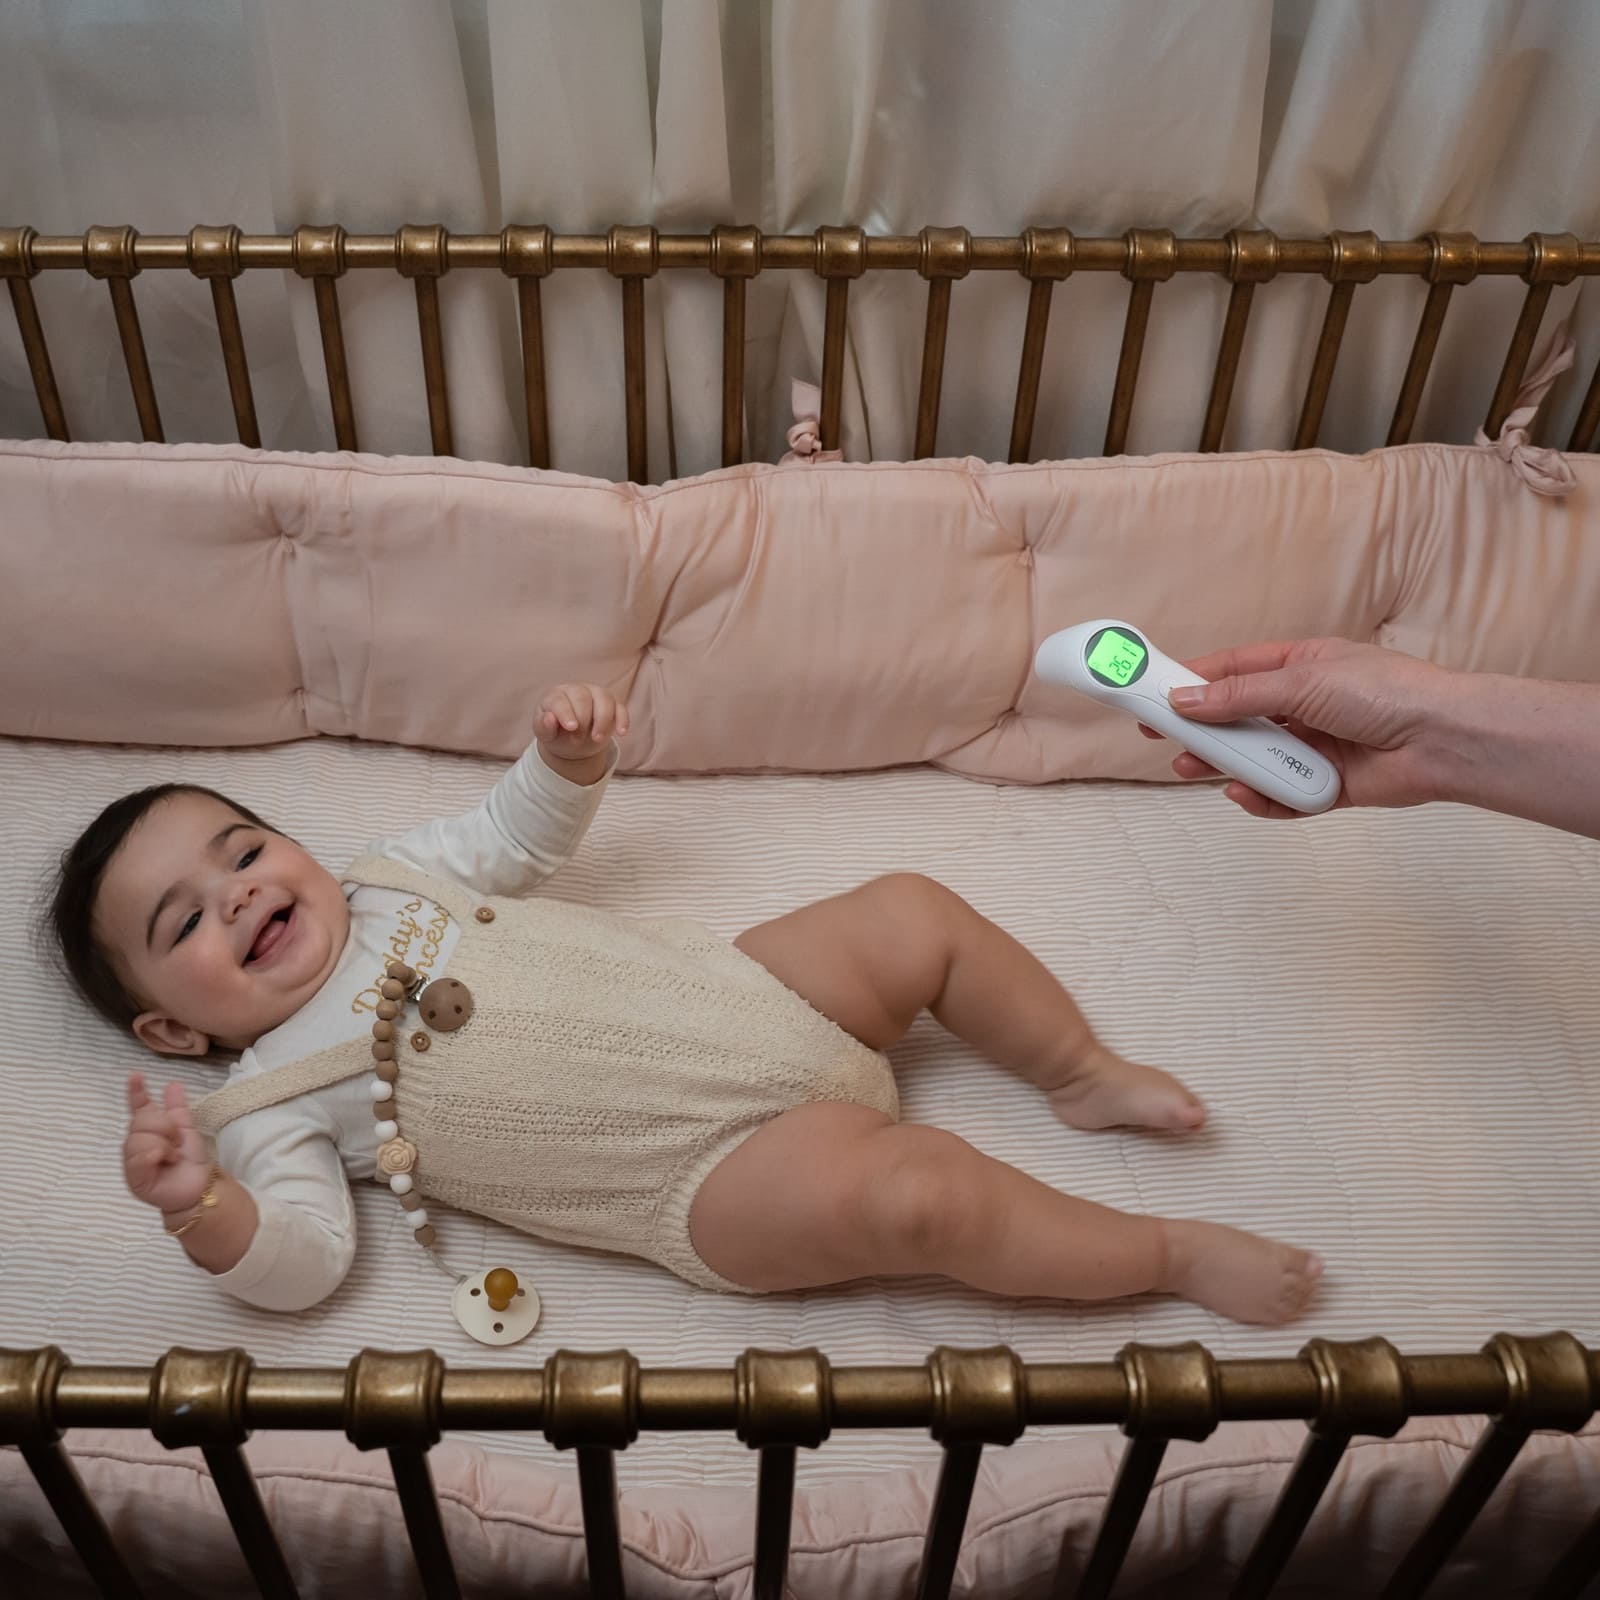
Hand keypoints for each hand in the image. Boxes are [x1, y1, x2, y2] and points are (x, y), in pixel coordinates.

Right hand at [123, 1073, 212, 1214]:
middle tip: (177, 1142)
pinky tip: (165, 1161)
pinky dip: (156, 1155)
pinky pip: (139, 1157)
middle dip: (165, 1127)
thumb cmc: (191, 1161)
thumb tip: (172, 1084)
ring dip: (163, 1144)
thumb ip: (177, 1109)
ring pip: (139, 1139)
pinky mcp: (134, 1179)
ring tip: (172, 1156)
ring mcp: (132, 1162)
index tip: (135, 1075)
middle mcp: (136, 1144)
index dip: (136, 1092)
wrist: (199, 1187)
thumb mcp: (187, 1130)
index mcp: (149, 1131)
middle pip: (141, 1121)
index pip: (139, 1108)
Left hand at [536, 683, 628, 762]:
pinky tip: (621, 733)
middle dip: (583, 720)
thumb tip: (548, 718)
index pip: (560, 700)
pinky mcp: (613, 703)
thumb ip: (544, 727)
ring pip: (604, 698)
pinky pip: (620, 707)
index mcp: (555, 695)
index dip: (565, 713)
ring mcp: (596, 694)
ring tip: (597, 739)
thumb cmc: (557, 734)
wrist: (573, 741)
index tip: (572, 728)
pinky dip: (622, 719)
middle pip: (583, 697)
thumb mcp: (546, 735)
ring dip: (603, 720)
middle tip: (577, 741)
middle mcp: (577, 690)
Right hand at [1137, 638, 1457, 818]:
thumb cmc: (1385, 692)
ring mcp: (1315, 747)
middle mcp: (1304, 706)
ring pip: (1255, 759)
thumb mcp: (1302, 682)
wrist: (1443, 740)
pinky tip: (1244, 793)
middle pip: (1238, 719)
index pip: (1232, 671)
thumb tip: (1185, 700)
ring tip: (1190, 770)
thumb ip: (1240, 696)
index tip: (1153, 693)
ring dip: (1223, 765)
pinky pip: (1283, 795)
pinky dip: (1262, 798)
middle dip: (1200, 730)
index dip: (1191, 681)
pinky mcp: (1327, 786)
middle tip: (1162, 741)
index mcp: (1299, 667)